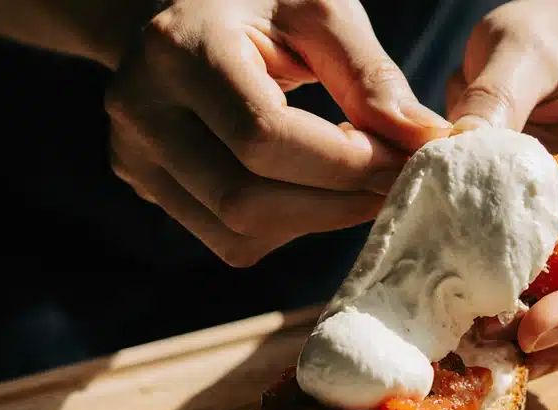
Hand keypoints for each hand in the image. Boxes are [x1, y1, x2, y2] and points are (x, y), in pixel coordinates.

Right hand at [104, 0, 450, 266]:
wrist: (175, 11)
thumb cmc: (258, 2)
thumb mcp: (316, 9)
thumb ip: (368, 74)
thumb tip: (422, 141)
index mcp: (180, 50)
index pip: (263, 136)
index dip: (344, 162)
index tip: (404, 161)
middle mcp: (141, 110)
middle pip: (246, 197)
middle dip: (335, 203)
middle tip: (393, 185)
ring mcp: (135, 157)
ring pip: (237, 231)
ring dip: (315, 222)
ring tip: (359, 188)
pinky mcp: (147, 186)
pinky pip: (227, 239)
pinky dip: (286, 228)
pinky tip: (314, 194)